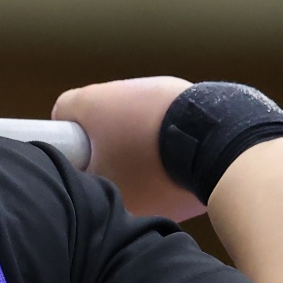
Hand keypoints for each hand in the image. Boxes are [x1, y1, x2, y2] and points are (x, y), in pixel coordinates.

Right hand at [52, 76, 200, 220]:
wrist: (220, 147)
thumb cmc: (153, 170)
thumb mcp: (107, 194)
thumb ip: (87, 192)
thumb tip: (84, 195)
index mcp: (91, 103)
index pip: (62, 115)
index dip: (66, 143)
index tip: (81, 167)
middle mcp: (121, 87)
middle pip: (101, 120)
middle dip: (108, 148)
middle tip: (118, 179)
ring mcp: (159, 88)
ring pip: (137, 120)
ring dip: (141, 145)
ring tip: (156, 176)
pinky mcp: (192, 95)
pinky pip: (170, 121)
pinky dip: (172, 141)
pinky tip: (184, 167)